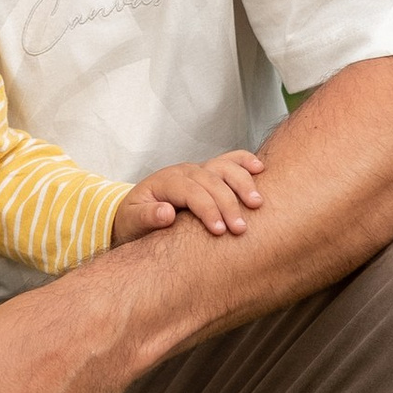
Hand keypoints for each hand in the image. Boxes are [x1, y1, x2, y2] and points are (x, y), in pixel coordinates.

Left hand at [112, 148, 264, 243]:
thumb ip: (146, 216)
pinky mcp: (211, 173)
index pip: (190, 191)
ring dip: (242, 183)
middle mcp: (184, 171)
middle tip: (240, 228)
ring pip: (224, 167)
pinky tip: (260, 169)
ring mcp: (199, 170)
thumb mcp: (132, 222)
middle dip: (228, 203)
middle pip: (210, 180)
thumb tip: (166, 213)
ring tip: (257, 204)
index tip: (219, 231)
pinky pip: (230, 161)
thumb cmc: (134, 221)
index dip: (206, 209)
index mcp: (164, 182)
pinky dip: (245, 162)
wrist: (136, 213)